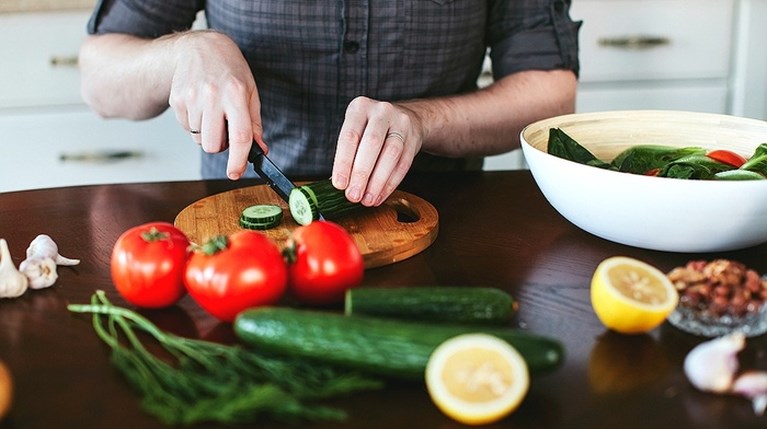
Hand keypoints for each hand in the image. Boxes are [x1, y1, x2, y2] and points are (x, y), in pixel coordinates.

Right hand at [168, 31, 266, 179]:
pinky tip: (200, 105)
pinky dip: (195, 124)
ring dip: (207, 133)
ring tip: (212, 111)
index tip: (235, 173)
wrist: (199, 47)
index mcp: (236, 94)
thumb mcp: (250, 92)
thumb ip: (255, 124)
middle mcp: (212, 96)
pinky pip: (187, 129)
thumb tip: (261, 150)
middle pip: (213, 145)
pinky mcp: (176, 100)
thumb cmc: (230, 70)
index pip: (240, 135)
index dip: (238, 159)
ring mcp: (191, 98)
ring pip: (199, 140)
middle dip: (220, 145)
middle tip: (225, 128)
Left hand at [332, 96, 422, 206]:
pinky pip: (403, 164)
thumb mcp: (356, 130)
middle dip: (361, 173)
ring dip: (378, 182)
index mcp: (360, 107)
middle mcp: (381, 111)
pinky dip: (390, 183)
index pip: (350, 136)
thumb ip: (348, 154)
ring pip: (391, 154)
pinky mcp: (413, 138)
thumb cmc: (370, 128)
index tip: (339, 185)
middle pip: (372, 144)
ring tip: (367, 199)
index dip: (343, 162)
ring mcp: (401, 123)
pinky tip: (380, 195)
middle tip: (353, 196)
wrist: (404, 118)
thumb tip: (340, 185)